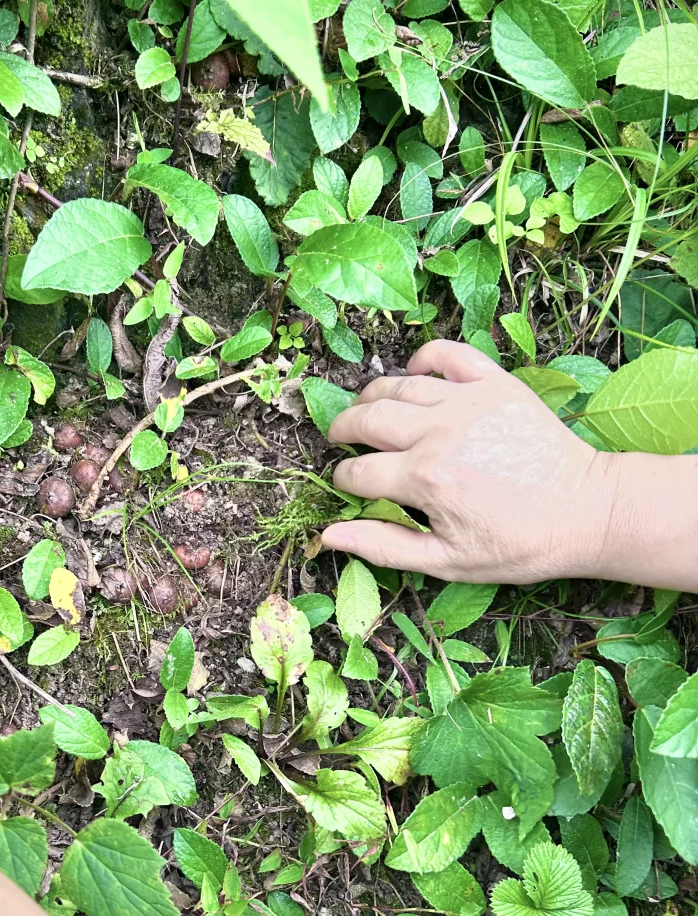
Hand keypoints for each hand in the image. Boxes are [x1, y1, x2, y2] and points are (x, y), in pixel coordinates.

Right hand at [320, 340, 620, 583]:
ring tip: (368, 410)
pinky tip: (415, 374)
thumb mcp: (448, 561)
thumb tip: (329, 535)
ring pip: (398, 384)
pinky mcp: (495, 383)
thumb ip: (385, 547)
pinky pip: (448, 354)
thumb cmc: (518, 544)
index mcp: (426, 480)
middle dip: (343, 429)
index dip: (343, 480)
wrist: (586, 512)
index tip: (348, 485)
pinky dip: (424, 358)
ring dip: (373, 396)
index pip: (358, 472)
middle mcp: (440, 432)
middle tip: (341, 438)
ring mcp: (468, 401)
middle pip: (368, 418)